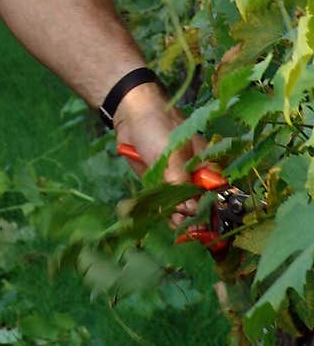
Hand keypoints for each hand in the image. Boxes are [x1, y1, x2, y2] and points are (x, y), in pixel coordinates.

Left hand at [112, 81, 206, 227]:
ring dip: (181, 217)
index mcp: (205, 162)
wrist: (130, 116)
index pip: (215, 189)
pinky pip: (166, 202)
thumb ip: (181, 181)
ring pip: (182, 205)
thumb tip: (192, 209)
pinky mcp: (158, 183)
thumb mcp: (172, 154)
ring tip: (178, 227)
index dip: (212, 206)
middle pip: (199, 201)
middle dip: (196, 216)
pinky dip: (167, 212)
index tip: (207, 223)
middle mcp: (193, 173)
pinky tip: (169, 222)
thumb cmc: (158, 127)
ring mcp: (175, 179)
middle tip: (191, 230)